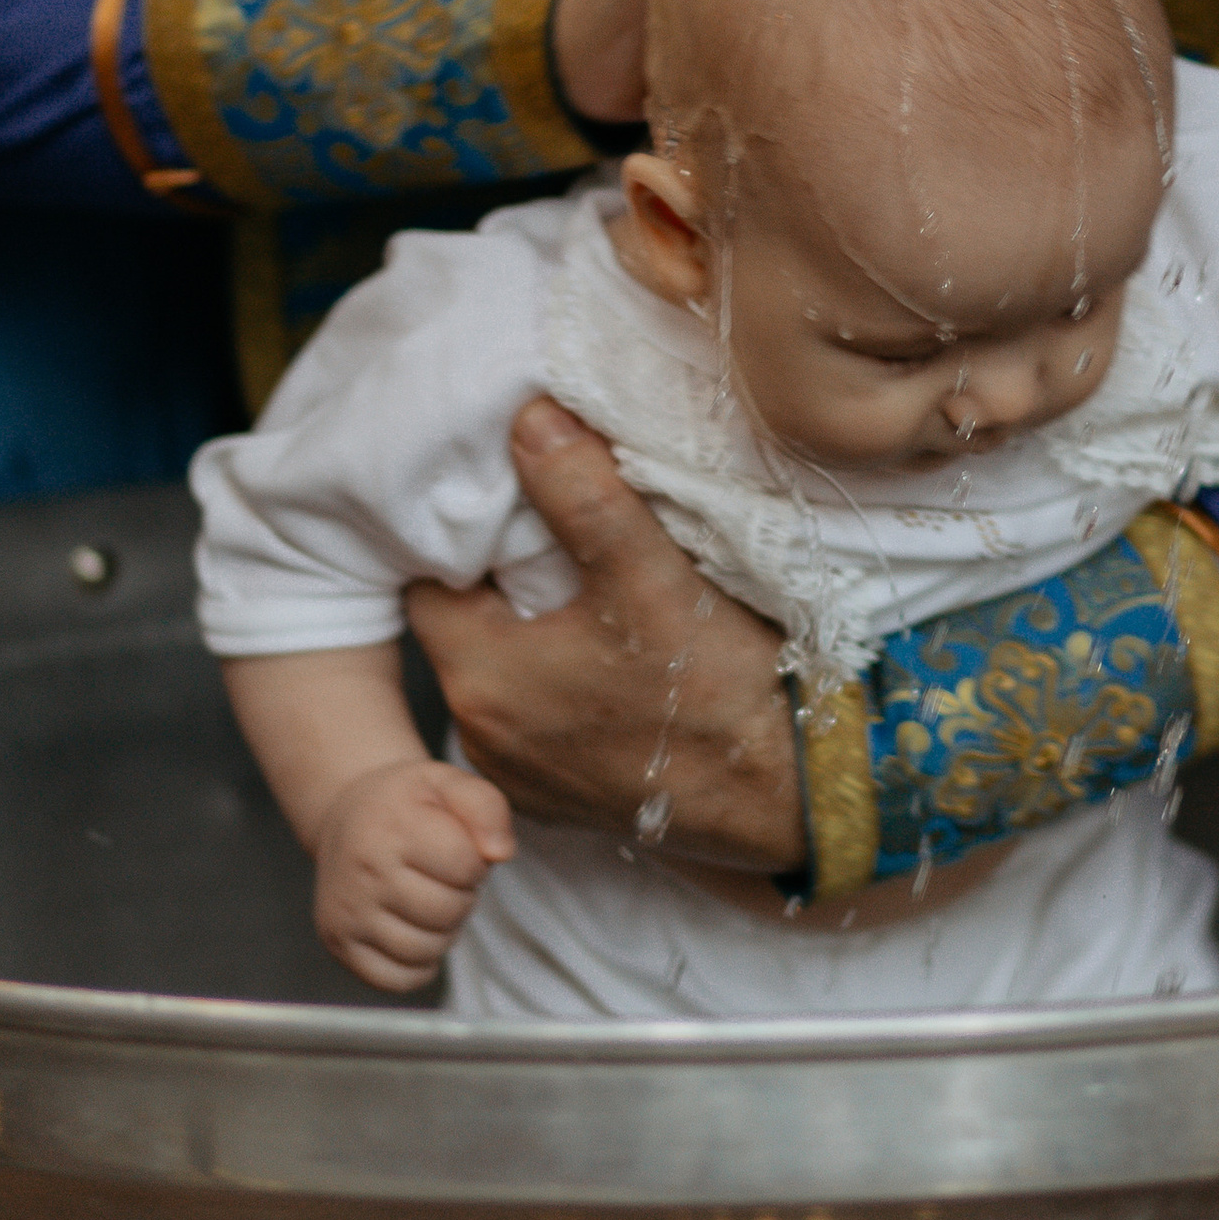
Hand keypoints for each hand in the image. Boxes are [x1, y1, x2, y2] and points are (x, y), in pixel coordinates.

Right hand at [313, 755, 514, 992]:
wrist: (345, 816)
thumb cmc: (403, 804)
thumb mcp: (447, 782)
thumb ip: (486, 807)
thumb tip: (500, 853)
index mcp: (389, 828)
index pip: (465, 865)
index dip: (474, 861)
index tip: (456, 848)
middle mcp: (361, 873)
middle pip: (448, 911)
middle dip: (461, 895)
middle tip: (441, 875)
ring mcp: (347, 913)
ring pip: (427, 950)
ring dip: (443, 931)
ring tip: (428, 899)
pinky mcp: (340, 945)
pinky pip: (400, 979)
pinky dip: (419, 963)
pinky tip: (413, 928)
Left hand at [404, 403, 803, 868]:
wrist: (788, 799)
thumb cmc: (717, 694)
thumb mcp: (650, 576)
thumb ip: (582, 494)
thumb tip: (528, 418)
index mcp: (482, 677)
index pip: (430, 581)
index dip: (463, 537)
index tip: (508, 504)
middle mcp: (483, 737)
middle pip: (465, 629)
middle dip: (499, 583)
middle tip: (552, 537)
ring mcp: (520, 777)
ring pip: (501, 676)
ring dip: (530, 637)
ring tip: (586, 597)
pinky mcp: (562, 801)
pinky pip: (536, 722)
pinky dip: (558, 687)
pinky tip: (609, 664)